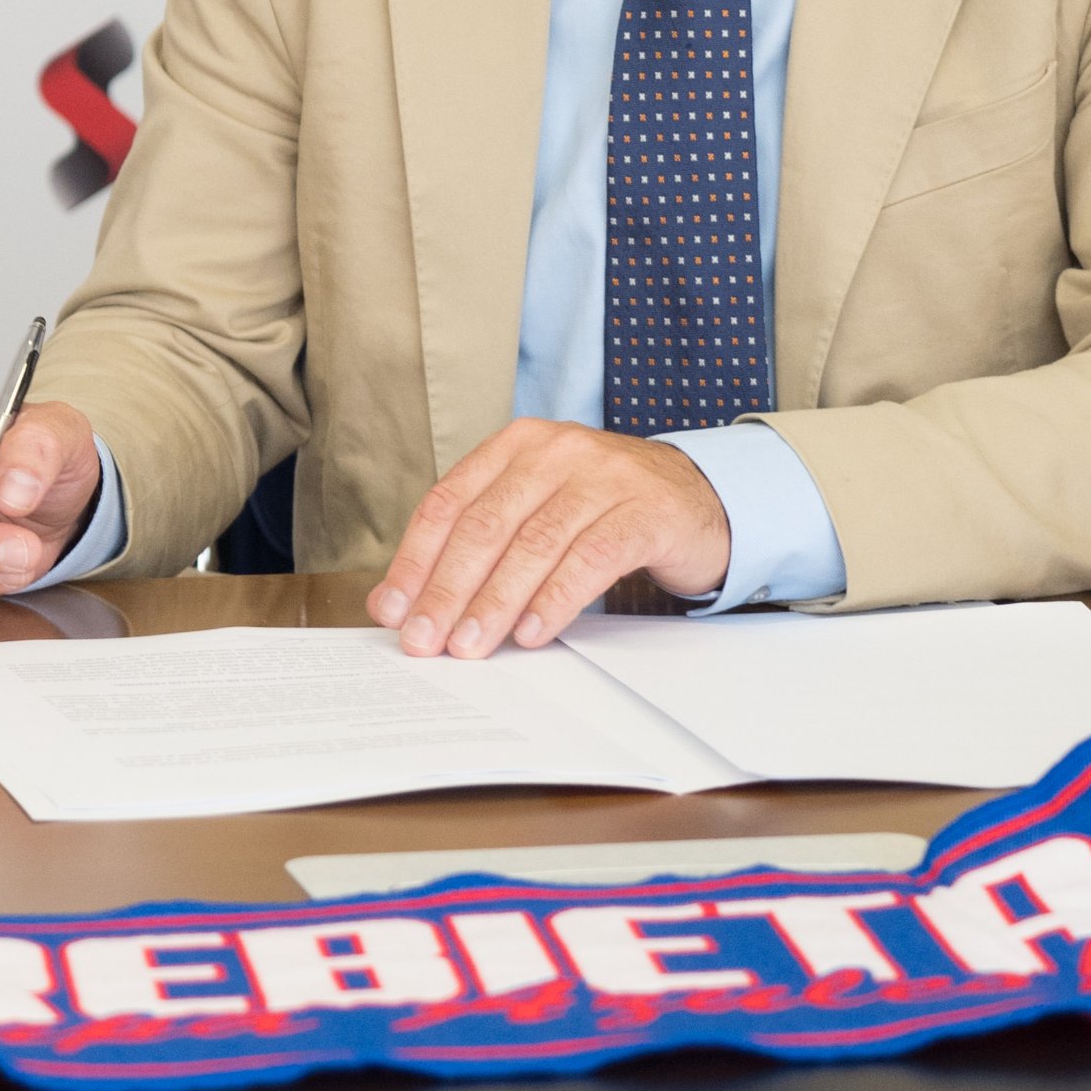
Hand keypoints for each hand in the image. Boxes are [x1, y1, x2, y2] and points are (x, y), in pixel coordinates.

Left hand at [368, 420, 732, 657]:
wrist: (698, 497)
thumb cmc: (601, 510)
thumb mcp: (536, 508)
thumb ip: (478, 544)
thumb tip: (403, 602)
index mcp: (516, 446)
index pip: (448, 502)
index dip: (416, 560)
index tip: (393, 610)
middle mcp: (556, 452)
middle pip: (486, 526)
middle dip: (448, 589)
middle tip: (424, 639)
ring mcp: (604, 477)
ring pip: (534, 544)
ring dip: (494, 602)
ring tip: (469, 645)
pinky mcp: (644, 512)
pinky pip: (590, 559)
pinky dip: (554, 600)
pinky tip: (530, 632)